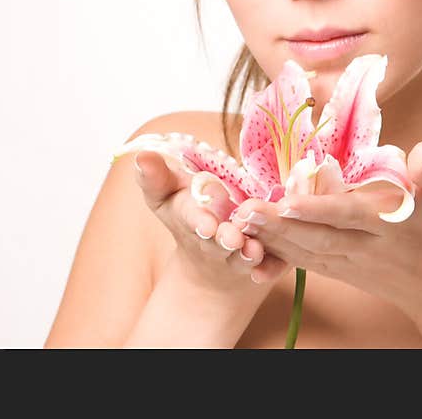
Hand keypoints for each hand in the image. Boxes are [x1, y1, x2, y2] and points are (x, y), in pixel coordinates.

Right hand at [133, 151, 290, 294]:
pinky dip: (273, 267)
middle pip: (220, 241)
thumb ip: (155, 177)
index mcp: (192, 219)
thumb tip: (141, 155)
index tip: (205, 224)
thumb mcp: (166, 194)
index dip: (198, 222)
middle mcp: (215, 241)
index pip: (192, 219)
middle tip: (231, 238)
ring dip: (248, 253)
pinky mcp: (267, 260)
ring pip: (245, 255)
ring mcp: (240, 254)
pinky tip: (280, 262)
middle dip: (225, 239)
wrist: (212, 262)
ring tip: (253, 248)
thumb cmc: (190, 214)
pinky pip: (272, 266)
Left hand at [229, 141, 421, 321]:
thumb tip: (420, 152)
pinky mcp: (337, 270)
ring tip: (237, 218)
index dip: (319, 209)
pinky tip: (250, 235)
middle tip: (243, 210)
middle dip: (278, 225)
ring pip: (305, 251)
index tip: (288, 202)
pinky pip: (304, 262)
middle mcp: (365, 248)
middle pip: (317, 237)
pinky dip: (277, 250)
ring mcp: (349, 263)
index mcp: (392, 225)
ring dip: (269, 237)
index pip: (350, 216)